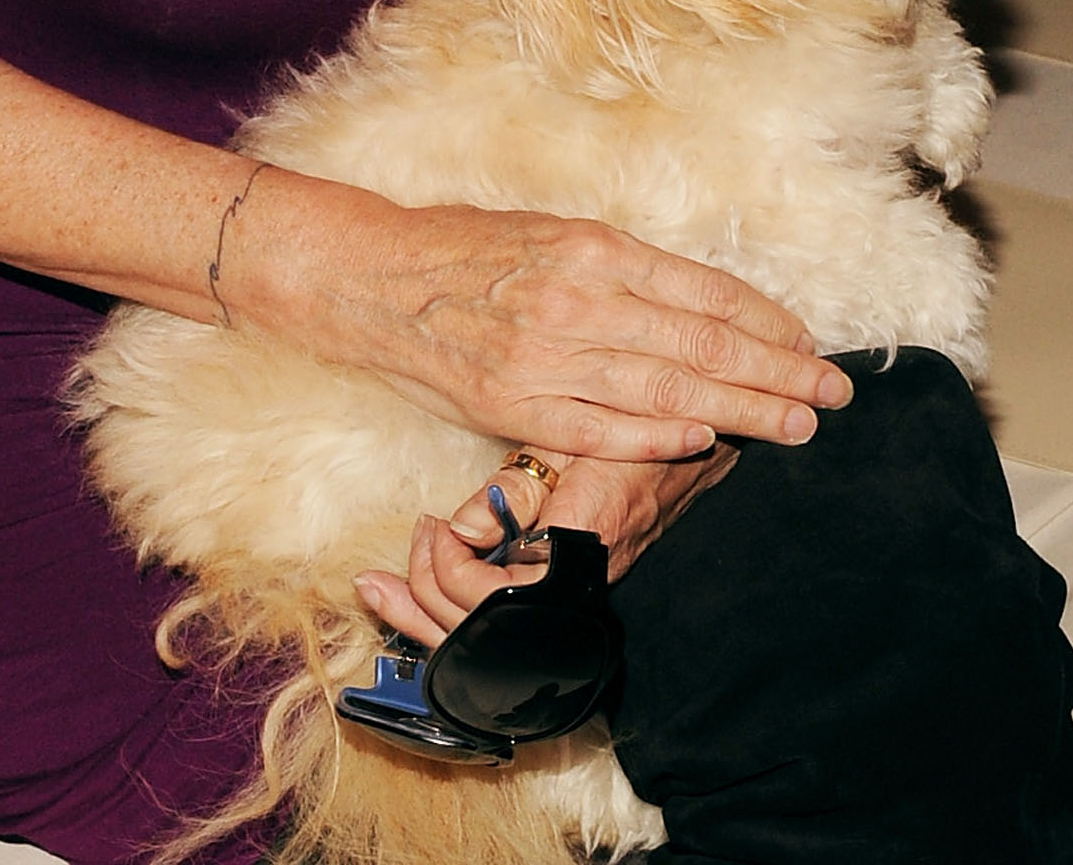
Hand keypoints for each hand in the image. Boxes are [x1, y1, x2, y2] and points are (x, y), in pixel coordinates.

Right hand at [239, 186, 848, 466]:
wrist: (370, 277)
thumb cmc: (465, 251)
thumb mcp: (549, 233)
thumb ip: (620, 270)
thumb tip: (697, 300)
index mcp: (592, 246)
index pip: (701, 289)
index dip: (763, 320)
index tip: (809, 345)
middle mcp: (578, 296)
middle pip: (699, 340)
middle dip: (775, 371)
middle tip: (832, 395)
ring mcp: (547, 353)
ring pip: (664, 383)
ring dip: (740, 407)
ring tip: (794, 424)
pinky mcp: (514, 403)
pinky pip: (600, 423)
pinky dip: (656, 432)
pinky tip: (704, 438)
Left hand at [356, 443, 737, 647]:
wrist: (693, 448)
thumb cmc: (637, 432)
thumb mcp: (576, 437)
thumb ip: (520, 484)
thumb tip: (465, 523)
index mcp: (579, 547)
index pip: (495, 597)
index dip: (451, 570)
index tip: (438, 523)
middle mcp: (575, 588)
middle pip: (480, 631)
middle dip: (424, 592)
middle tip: (416, 535)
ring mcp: (569, 598)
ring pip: (485, 640)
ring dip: (422, 615)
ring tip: (379, 586)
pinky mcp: (560, 593)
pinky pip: (498, 621)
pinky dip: (447, 612)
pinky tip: (413, 594)